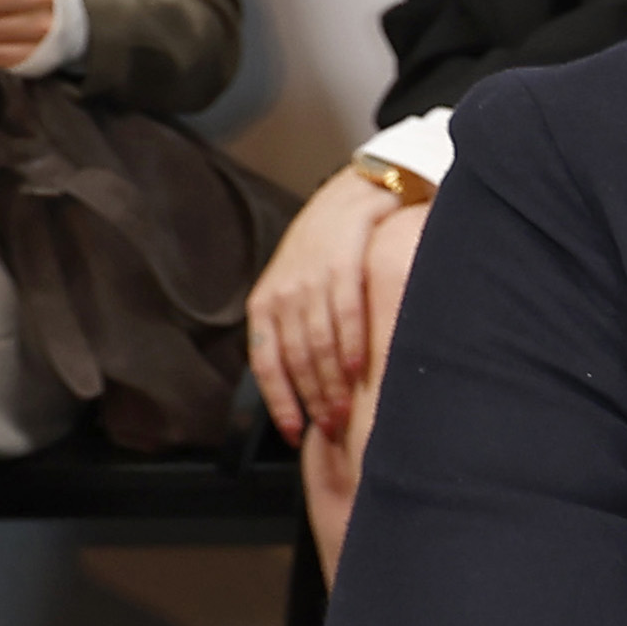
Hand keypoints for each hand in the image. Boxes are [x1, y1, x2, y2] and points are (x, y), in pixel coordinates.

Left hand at [251, 167, 409, 441]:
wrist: (355, 192)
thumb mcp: (300, 284)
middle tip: (332, 430)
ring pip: (319, 343)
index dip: (278, 401)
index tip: (295, 433)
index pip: (265, 361)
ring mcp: (311, 277)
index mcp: (266, 301)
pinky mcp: (343, 263)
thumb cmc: (331, 248)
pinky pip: (346, 314)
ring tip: (348, 413)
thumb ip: (297, 326)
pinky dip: (352, 346)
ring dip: (333, 384)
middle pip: (296, 358)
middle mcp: (283, 291)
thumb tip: (305, 382)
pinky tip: (361, 372)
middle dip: (313, 400)